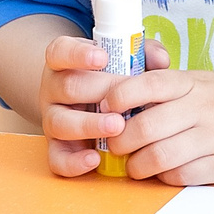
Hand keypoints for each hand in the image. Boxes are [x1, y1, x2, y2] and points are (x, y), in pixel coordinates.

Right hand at [39, 33, 130, 178]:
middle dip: (98, 93)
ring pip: (59, 122)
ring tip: (117, 126)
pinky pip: (56, 157)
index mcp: (64, 61)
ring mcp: (52, 117)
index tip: (103, 57)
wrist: (87, 103)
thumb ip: (143, 53)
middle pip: (67, 87)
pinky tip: (95, 159)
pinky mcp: (56, 146)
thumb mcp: (123, 58)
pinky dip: (73, 162)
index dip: (78, 54)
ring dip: (89, 125)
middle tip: (124, 100)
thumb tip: (161, 60)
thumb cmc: (109, 76)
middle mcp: (53, 88)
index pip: (60, 51)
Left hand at [104, 37, 213, 184]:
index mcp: (195, 82)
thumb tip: (116, 98)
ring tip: (136, 165)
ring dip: (137, 166)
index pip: (148, 84)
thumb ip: (167, 88)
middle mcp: (204, 107)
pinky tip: (164, 172)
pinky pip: (180, 176)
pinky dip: (164, 177)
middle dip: (120, 141)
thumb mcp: (205, 82)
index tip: (105, 107)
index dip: (119, 96)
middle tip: (116, 145)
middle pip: (146, 127)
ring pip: (158, 157)